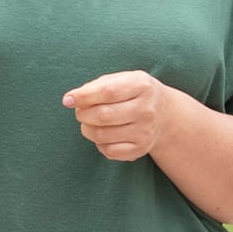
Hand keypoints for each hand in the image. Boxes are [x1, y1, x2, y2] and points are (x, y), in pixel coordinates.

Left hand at [63, 69, 194, 166]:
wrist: (164, 114)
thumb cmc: (133, 92)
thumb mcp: (122, 79)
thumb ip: (97, 86)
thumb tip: (70, 100)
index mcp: (142, 86)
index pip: (108, 92)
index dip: (84, 96)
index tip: (68, 100)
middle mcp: (147, 109)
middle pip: (103, 115)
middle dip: (83, 114)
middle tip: (80, 112)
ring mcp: (145, 131)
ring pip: (102, 135)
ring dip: (87, 129)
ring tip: (89, 123)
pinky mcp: (141, 149)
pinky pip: (109, 151)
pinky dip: (98, 144)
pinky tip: (103, 135)